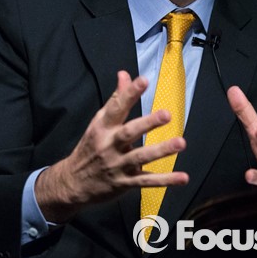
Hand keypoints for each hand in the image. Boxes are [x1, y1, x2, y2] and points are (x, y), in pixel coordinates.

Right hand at [35, 71, 188, 222]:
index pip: (116, 107)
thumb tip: (124, 74)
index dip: (129, 93)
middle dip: (148, 123)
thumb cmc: (91, 146)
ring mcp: (117, 165)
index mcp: (102, 127)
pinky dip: (165, 180)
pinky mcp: (125, 182)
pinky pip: (147, 181)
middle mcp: (109, 144)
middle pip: (129, 132)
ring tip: (180, 143)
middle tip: (167, 114)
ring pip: (141, 157)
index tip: (143, 80)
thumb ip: (115, 99)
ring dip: (161, 150)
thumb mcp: (98, 122)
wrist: (73, 182)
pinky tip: (183, 178)